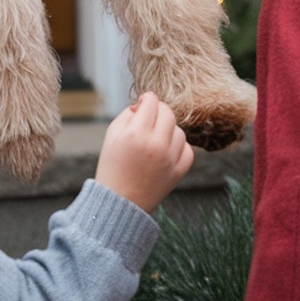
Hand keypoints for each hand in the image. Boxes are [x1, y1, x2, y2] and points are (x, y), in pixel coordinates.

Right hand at [94, 93, 193, 212]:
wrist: (120, 202)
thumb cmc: (113, 165)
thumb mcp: (112, 134)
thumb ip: (128, 113)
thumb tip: (143, 104)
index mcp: (136, 133)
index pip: (151, 102)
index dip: (147, 98)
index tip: (144, 102)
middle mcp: (156, 144)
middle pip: (168, 113)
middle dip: (159, 110)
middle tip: (150, 117)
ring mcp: (169, 159)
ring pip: (179, 130)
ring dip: (168, 129)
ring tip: (155, 137)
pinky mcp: (178, 172)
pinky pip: (187, 149)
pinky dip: (179, 147)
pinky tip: (166, 150)